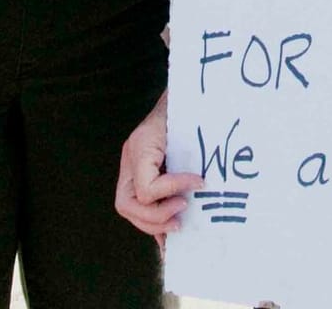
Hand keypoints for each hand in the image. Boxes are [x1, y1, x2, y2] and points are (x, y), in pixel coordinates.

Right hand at [115, 93, 203, 242]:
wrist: (183, 92)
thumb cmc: (189, 104)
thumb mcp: (190, 123)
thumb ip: (192, 152)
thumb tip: (204, 185)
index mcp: (140, 144)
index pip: (146, 186)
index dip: (172, 189)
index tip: (200, 183)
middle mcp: (130, 158)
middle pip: (127, 204)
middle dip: (155, 216)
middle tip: (182, 214)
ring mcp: (131, 167)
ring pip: (129, 208)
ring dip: (154, 222)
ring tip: (180, 224)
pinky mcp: (139, 173)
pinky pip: (138, 205)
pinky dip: (152, 224)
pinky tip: (167, 240)